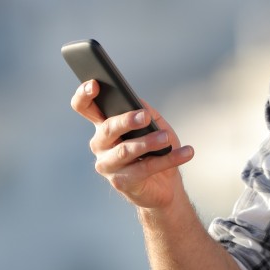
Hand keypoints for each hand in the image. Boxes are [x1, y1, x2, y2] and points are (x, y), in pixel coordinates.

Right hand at [71, 80, 193, 209]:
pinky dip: (168, 160)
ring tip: (166, 138)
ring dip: (148, 142)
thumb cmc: (156, 150)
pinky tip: (186, 153)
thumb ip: (145, 111)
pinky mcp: (121, 183)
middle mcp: (100, 145)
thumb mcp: (153, 126)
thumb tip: (139, 103)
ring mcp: (107, 165)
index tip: (94, 84)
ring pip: (125, 150)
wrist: (164, 186)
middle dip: (126, 121)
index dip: (84, 95)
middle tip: (145, 116)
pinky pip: (145, 168)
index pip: (84, 107)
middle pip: (107, 128)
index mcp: (103, 126)